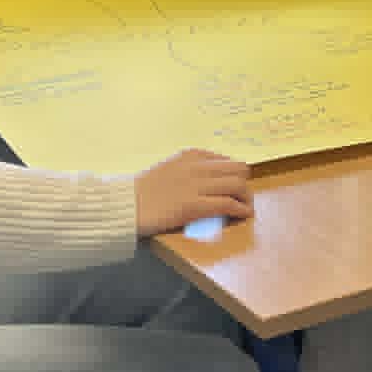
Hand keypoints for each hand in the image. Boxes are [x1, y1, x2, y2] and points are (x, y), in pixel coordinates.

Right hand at [134, 149, 253, 235]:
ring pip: (238, 185)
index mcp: (190, 156)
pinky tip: (243, 215)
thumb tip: (211, 181)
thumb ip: (190, 171)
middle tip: (242, 198)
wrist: (124, 206)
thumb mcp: (170, 170)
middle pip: (238, 169)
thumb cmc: (144, 192)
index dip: (235, 174)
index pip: (226, 160)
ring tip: (245, 208)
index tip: (235, 186)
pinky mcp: (193, 205)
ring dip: (246, 198)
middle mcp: (196, 166)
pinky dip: (240, 209)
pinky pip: (228, 203)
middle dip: (244, 184)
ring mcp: (195, 185)